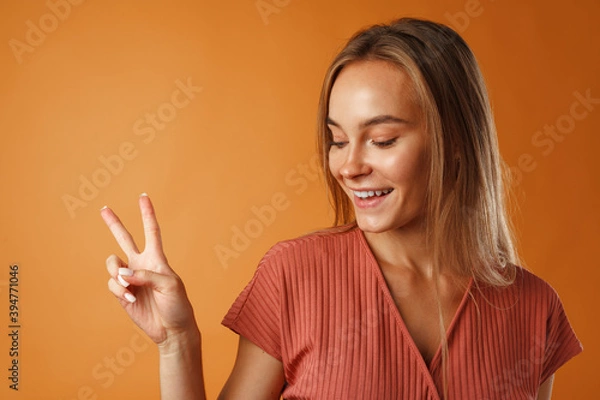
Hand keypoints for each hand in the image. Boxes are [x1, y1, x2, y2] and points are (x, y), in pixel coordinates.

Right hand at [100, 194, 197, 344]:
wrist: (171, 329)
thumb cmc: (177, 305)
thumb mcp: (169, 285)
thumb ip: (146, 275)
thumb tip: (122, 272)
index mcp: (157, 258)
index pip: (151, 231)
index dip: (147, 214)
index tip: (143, 197)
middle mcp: (141, 264)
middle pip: (124, 238)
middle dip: (114, 224)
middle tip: (104, 208)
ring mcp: (130, 278)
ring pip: (112, 263)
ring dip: (116, 274)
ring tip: (129, 288)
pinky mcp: (122, 293)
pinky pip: (112, 284)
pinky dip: (118, 290)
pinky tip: (131, 298)